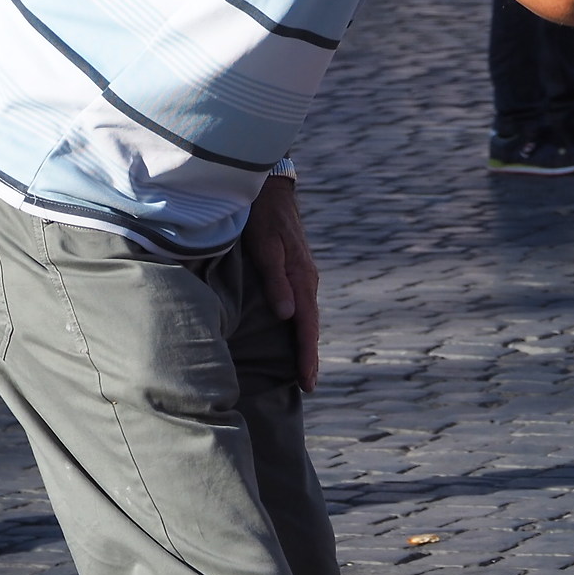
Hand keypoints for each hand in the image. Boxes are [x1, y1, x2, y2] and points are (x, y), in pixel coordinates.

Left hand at [243, 175, 320, 390]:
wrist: (271, 189)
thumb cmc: (263, 218)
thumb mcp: (266, 247)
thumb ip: (276, 280)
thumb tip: (287, 315)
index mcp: (302, 278)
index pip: (307, 325)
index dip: (306, 355)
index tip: (308, 383)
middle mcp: (307, 279)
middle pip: (311, 325)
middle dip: (309, 355)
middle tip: (309, 386)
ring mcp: (304, 274)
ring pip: (307, 315)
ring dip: (306, 342)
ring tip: (303, 368)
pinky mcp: (296, 269)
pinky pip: (302, 304)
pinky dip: (301, 324)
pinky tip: (295, 332)